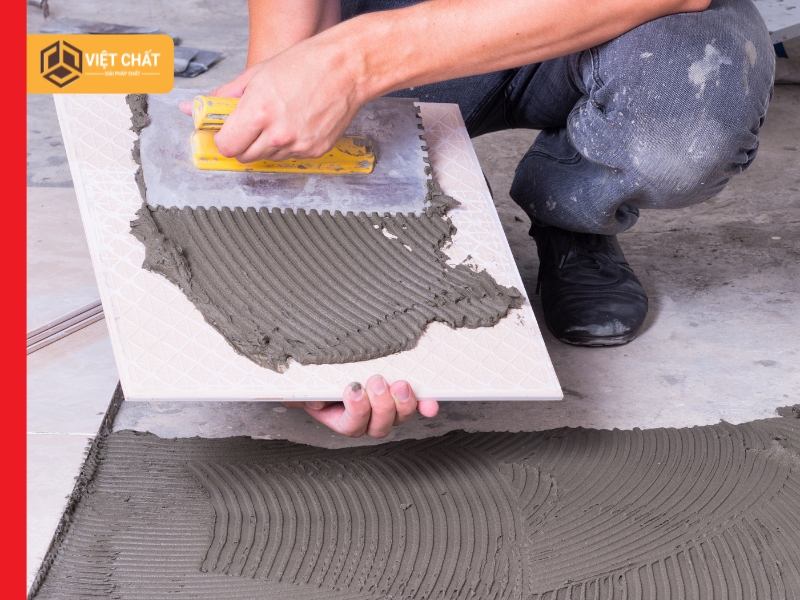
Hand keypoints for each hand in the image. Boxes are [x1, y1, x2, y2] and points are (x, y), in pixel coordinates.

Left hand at [179, 34, 363, 162]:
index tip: (227, 133)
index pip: (227, 146)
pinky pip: (291, 157)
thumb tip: (192, 108)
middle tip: (252, 126)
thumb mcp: (257, 75)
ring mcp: (297, 145)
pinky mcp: (314, 151)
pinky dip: (290, 145)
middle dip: (244, 144)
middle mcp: (277, 133)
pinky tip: (298, 123)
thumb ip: (224, 97)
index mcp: (258, 111)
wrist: (346, 69)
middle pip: (245, 157)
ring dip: (267, 145)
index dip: (224, 140)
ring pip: (268, 158)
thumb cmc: (305, 64)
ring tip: (280, 119)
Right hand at [282, 375, 438, 437]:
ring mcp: (386, 410)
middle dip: (381, 406)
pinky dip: (424, 405)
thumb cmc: (315, 377)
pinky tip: (431, 403)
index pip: (351, 425)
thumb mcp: (303, 385)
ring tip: (401, 385)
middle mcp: (366, 420)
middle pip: (379, 427)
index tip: (353, 389)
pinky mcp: (400, 397)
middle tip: (377, 382)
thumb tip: (311, 400)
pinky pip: (415, 405)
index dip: (356, 411)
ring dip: (403, 404)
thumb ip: (304, 393)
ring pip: (399, 418)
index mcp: (341, 419)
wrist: (328, 365)